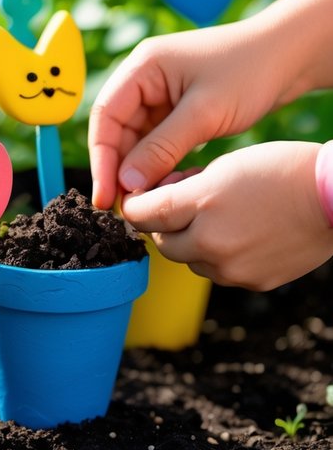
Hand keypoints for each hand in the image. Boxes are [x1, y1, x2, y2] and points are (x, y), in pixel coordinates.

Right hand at [89, 20, 293, 208]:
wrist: (289, 56)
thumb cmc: (249, 72)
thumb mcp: (203, 113)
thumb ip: (162, 148)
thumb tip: (126, 183)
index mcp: (143, 66)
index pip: (106, 114)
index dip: (101, 156)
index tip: (104, 194)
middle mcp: (146, 77)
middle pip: (117, 128)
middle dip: (118, 167)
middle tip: (122, 206)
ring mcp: (162, 92)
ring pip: (137, 137)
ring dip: (138, 168)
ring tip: (143, 202)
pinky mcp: (179, 108)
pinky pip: (157, 139)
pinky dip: (157, 162)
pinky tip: (162, 186)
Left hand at [121, 141, 332, 290]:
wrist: (332, 197)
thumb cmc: (278, 169)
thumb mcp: (222, 166)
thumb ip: (183, 188)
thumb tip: (154, 202)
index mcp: (201, 205)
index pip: (142, 215)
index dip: (135, 205)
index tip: (138, 197)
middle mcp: (212, 243)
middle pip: (162, 243)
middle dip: (162, 224)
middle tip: (178, 201)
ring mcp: (233, 269)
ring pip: (190, 260)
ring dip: (191, 241)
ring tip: (215, 214)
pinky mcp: (252, 283)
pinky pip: (219, 272)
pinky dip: (218, 255)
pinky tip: (238, 231)